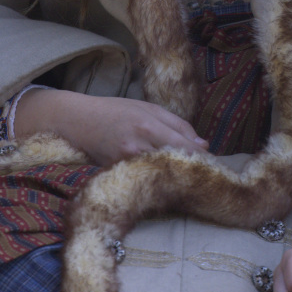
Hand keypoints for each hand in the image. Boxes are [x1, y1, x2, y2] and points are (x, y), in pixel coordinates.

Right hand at [18, 88, 207, 165]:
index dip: (202, 159)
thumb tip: (203, 145)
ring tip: (187, 179)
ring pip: (160, 176)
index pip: (185, 148)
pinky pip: (143, 181)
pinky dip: (156, 182)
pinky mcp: (116, 174)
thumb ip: (179, 126)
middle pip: (175, 166)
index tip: (214, 165)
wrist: (77, 120)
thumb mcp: (150, 109)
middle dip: (192, 172)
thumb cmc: (117, 111)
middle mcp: (137, 147)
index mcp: (149, 127)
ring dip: (176, 179)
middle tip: (205, 176)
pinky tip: (164, 181)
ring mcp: (125, 164)